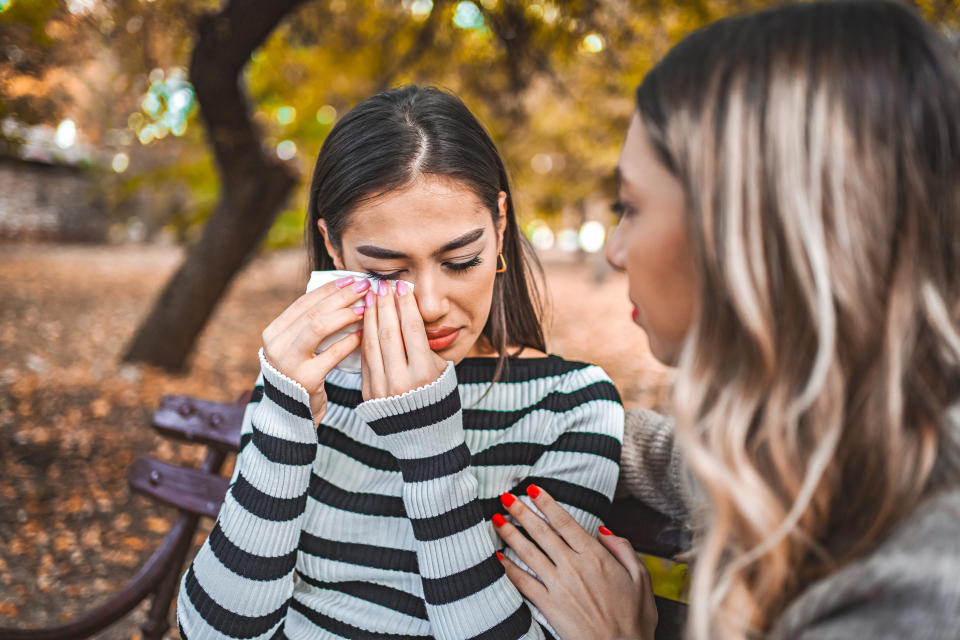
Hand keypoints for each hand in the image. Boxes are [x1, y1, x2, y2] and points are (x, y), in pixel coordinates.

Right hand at [261, 275, 369, 423]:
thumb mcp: (297, 348)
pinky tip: (364, 334)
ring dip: (345, 314)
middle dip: (341, 297)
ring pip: (319, 327)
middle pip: (313, 311)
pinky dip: (349, 341)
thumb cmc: (301, 375)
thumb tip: (342, 292)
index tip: (350, 279)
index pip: (304, 302)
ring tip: (365, 307)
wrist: (291, 416)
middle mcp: (276, 345)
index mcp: (273, 332)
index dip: (329, 289)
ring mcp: (287, 362)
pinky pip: (332, 353)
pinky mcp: (305, 379)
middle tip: (364, 287)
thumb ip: (311, 325)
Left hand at [360, 279, 446, 399]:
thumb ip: (427, 345)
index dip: (405, 304)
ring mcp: (382, 388)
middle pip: (390, 332)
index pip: (412, 329)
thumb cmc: (438, 396)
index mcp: (424, 372)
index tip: (401, 286)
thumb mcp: (442, 370)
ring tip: (370, 297)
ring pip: (372, 343)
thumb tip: (409, 312)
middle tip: (382, 285)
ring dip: (370, 317)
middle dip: (385, 305)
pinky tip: (364, 321)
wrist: (424, 435)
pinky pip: (365, 359)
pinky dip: (364, 337)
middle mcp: (402, 380)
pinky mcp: (369, 394)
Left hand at [494, 486, 657, 639]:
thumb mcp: (641, 578)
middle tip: (505, 497)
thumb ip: (624, 548)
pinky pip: (523, 583)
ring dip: (510, 534)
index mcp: (596, 556)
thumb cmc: (634, 619)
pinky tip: (499, 558)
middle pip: (542, 532)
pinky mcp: (549, 606)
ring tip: (496, 520)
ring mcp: (559, 586)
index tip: (533, 490)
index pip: (565, 521)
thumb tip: (604, 530)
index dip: (547, 503)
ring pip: (529, 553)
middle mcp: (573, 566)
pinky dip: (509, 569)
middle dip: (521, 512)